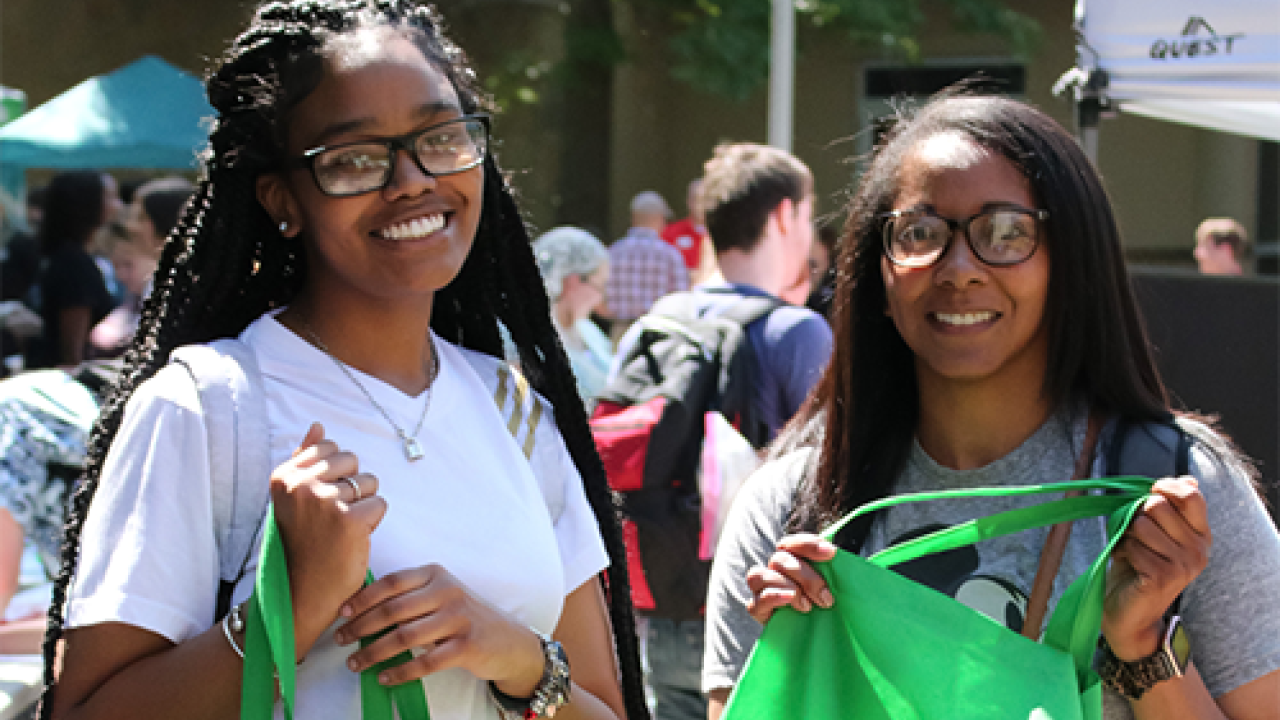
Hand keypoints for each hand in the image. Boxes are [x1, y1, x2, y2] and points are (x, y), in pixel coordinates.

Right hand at [270, 422, 387, 655]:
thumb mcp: (294, 498)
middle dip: (352, 488)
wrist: (303, 591)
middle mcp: (301, 485)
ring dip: (363, 506)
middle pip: (352, 462)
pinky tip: (353, 539)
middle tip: (332, 519)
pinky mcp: (349, 520)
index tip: (319, 504)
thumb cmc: (303, 542)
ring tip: (341, 529)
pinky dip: (372, 522)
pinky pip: (379, 504)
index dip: (335, 476)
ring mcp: (324, 501)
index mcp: (285, 475)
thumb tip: (318, 425)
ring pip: (369, 483)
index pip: (331, 448)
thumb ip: (305, 458)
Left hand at [334, 565, 543, 695]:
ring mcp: (458, 619)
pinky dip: (399, 672)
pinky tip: (384, 677)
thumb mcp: (441, 596)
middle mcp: (448, 592)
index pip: (391, 582)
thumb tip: (361, 611)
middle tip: (340, 640)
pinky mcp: (466, 646)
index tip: (341, 612)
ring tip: (355, 663)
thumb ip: (410, 598)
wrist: (508, 641)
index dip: (362, 597)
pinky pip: (424, 662)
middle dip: (361, 627)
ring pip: (404, 637)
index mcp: (436, 574)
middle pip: (393, 610)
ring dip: (374, 652)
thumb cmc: (465, 618)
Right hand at [745, 533, 837, 622]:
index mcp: (792, 560)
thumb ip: (835, 571)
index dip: (809, 544)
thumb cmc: (825, 606)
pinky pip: (756, 599)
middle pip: (779, 559)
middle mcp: (774, 571)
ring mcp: (762, 589)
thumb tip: (838, 553)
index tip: (831, 553)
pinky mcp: (757, 609)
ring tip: (807, 606)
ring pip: (759, 575)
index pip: (792, 543)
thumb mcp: (834, 587)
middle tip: (826, 598)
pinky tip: (789, 600)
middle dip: (806, 577)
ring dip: (787, 586)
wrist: (817, 639)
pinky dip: (773, 596)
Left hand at [1102, 476, 1209, 659]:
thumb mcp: (1157, 533)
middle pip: (1157, 505)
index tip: (1150, 494)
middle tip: (1134, 537)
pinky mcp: (1163, 576)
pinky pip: (1132, 546)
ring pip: (1141, 524)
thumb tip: (1188, 479)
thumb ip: (1171, 508)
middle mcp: (1199, 550)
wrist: (1129, 614)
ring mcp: (1183, 565)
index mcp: (1201, 535)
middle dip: (1136, 516)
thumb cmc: (1139, 567)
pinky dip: (1122, 552)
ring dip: (1127, 536)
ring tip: (1132, 553)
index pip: (1191, 495)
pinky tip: (1128, 566)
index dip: (1165, 487)